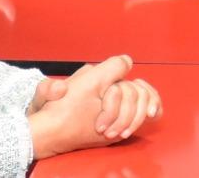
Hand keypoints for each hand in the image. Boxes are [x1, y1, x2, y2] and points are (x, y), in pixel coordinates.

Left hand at [27, 55, 161, 158]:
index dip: (118, 86)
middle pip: (134, 88)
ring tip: (120, 133)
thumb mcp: (44, 97)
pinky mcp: (124, 111)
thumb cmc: (51, 110)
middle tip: (105, 130)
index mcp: (95, 74)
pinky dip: (153, 107)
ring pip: (143, 96)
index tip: (106, 104)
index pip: (121, 64)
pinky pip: (148, 102)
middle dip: (124, 112)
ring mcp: (119, 96)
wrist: (52, 130)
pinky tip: (152, 115)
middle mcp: (110, 83)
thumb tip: (60, 87)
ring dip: (135, 117)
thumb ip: (46, 89)